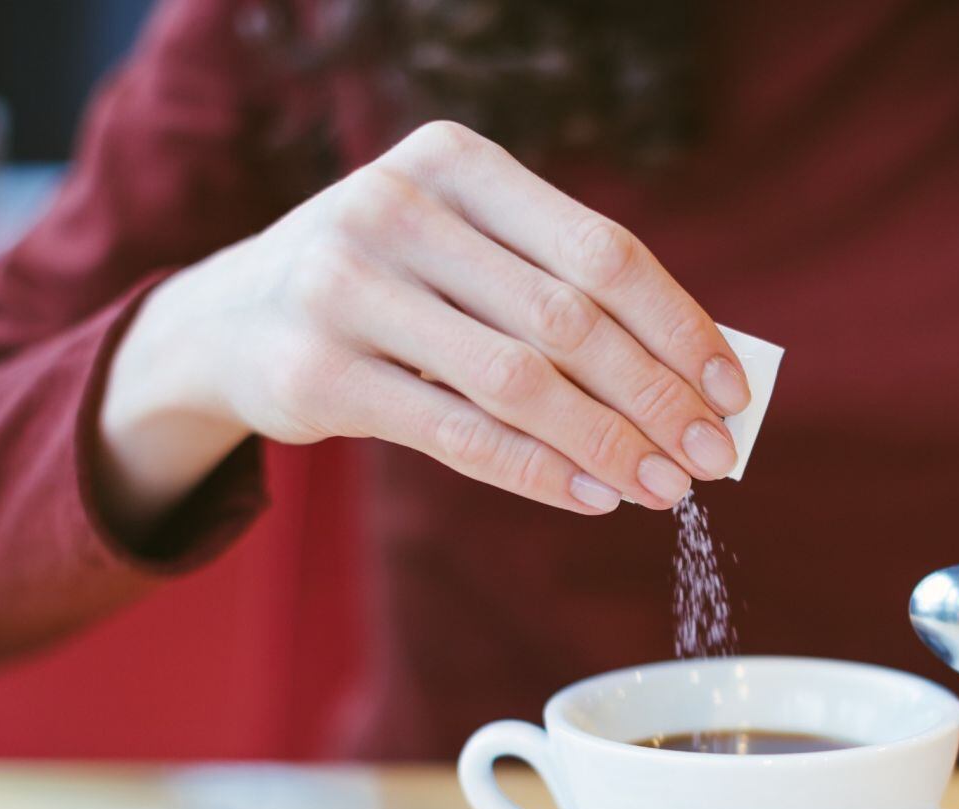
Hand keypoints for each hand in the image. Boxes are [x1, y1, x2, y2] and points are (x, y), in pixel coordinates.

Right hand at [100, 121, 749, 533]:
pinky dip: (539, 473)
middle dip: (656, 398)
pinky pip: (458, 436)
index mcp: (456, 161)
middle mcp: (396, 208)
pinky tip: (592, 496)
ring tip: (663, 489)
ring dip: (608, 445)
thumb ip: (557, 288)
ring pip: (518, 382)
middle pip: (569, 320)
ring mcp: (346, 287)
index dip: (679, 328)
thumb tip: (692, 376)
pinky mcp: (316, 373)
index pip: (603, 250)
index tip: (730, 392)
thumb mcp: (463, 249)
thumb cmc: (389, 283)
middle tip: (712, 458)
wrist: (228, 317)